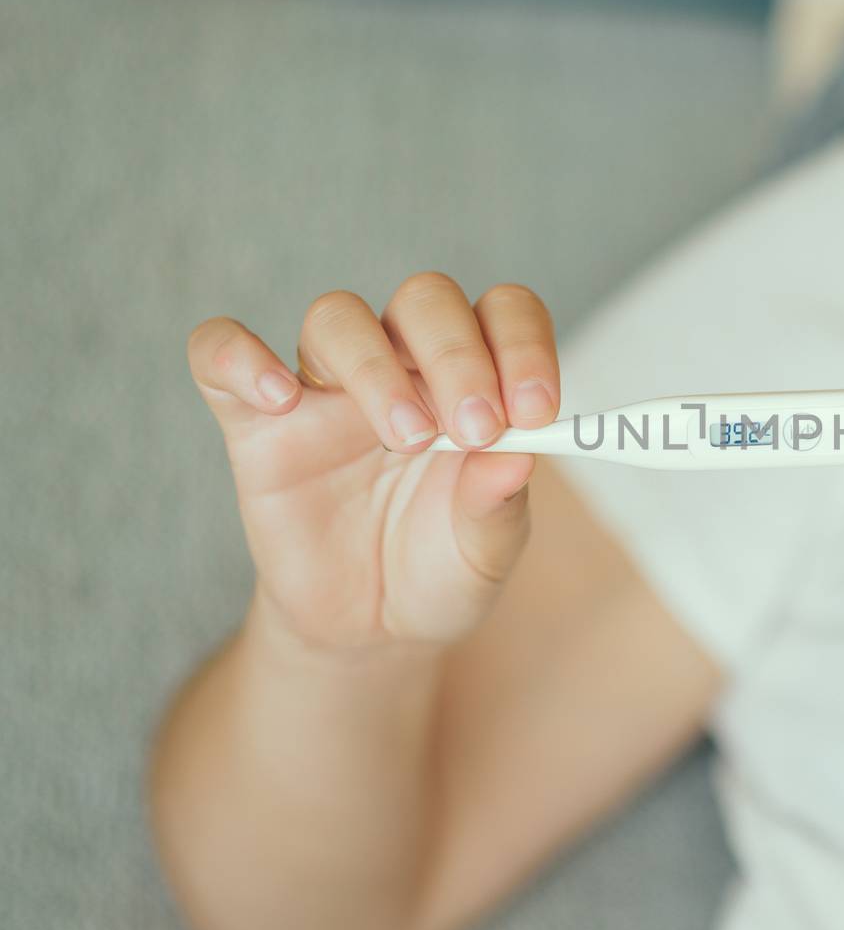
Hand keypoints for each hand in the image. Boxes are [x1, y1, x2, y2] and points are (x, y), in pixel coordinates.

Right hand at [187, 272, 559, 650]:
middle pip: (425, 301)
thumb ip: (499, 503)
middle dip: (457, 355)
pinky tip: (280, 397)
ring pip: (339, 318)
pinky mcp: (256, 423)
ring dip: (377, 368)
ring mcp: (328, 388)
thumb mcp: (486, 551)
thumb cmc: (439, 568)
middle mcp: (404, 365)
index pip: (502, 314)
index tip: (536, 409)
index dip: (522, 345)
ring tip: (407, 439)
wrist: (370, 628)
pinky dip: (240, 356)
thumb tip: (521, 456)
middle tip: (476, 427)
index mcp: (475, 378)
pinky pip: (221, 353)